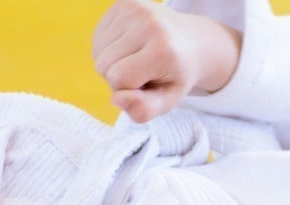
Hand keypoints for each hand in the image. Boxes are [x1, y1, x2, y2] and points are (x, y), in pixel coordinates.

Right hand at [92, 0, 242, 122]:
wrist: (192, 42)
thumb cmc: (177, 75)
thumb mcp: (169, 100)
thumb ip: (145, 109)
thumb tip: (117, 100)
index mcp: (162, 50)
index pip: (118, 79)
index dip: (127, 90)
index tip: (146, 85)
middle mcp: (148, 23)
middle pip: (103, 65)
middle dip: (118, 77)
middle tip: (142, 72)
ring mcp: (135, 9)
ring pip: (97, 52)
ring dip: (112, 63)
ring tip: (137, 59)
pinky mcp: (124, 1)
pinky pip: (97, 37)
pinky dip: (109, 48)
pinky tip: (130, 46)